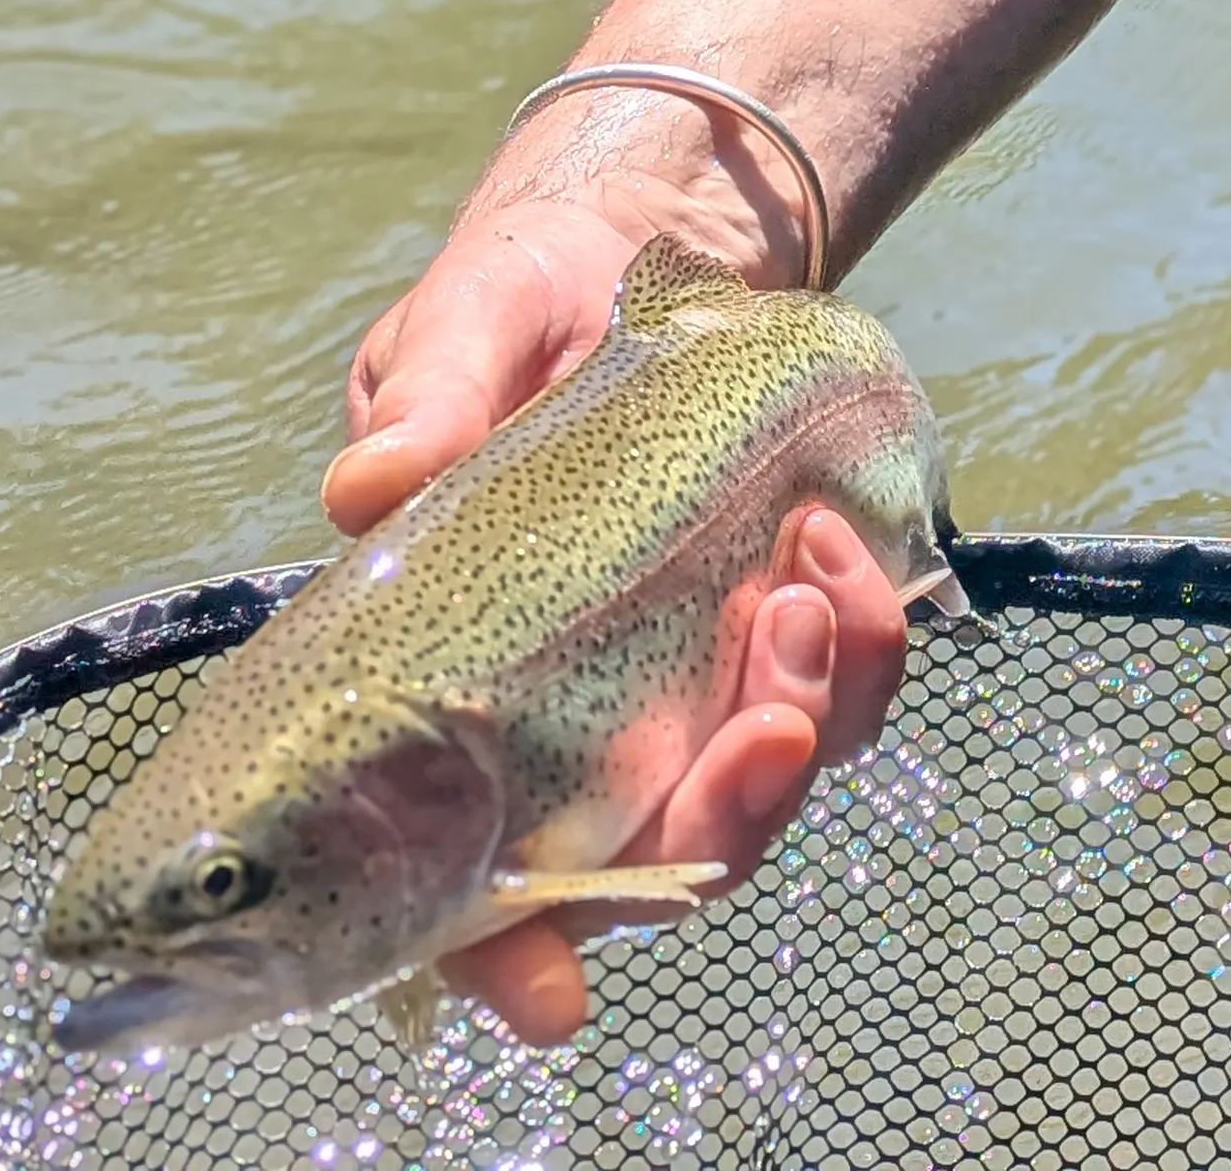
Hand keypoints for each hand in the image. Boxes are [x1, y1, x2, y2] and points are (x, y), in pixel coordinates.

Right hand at [325, 175, 910, 1044]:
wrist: (644, 233)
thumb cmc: (518, 302)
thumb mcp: (460, 331)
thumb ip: (427, 403)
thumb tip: (371, 483)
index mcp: (453, 693)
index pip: (465, 877)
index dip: (500, 958)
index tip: (551, 998)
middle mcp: (574, 720)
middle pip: (650, 859)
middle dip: (720, 819)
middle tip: (765, 713)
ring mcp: (691, 680)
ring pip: (762, 784)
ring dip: (805, 718)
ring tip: (806, 587)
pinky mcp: (784, 619)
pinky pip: (844, 688)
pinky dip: (859, 642)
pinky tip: (837, 550)